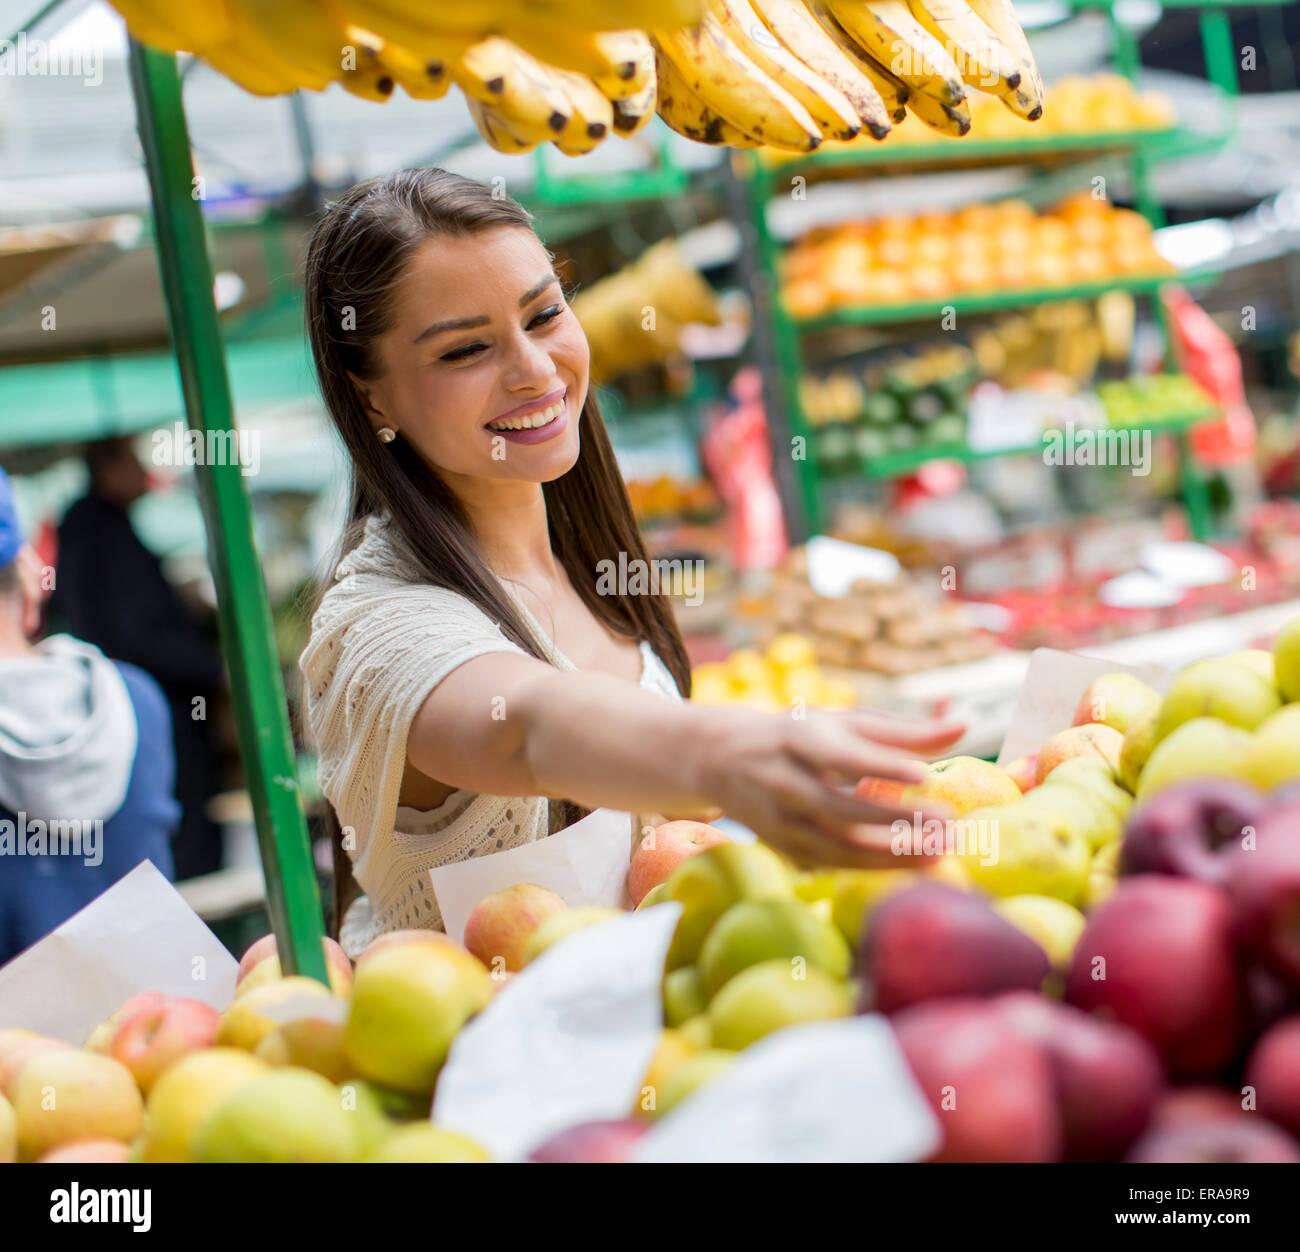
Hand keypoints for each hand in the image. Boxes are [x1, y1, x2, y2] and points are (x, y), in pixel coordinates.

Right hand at [691, 706, 964, 869]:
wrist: (722, 758)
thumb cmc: (798, 735)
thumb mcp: (839, 721)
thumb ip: (900, 730)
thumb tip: (963, 728)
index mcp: (796, 738)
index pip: (840, 755)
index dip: (879, 766)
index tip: (922, 775)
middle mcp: (781, 780)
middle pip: (840, 808)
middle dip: (895, 819)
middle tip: (948, 823)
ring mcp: (778, 820)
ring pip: (837, 845)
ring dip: (890, 854)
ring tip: (941, 853)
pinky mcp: (782, 847)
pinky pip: (833, 863)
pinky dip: (873, 868)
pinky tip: (913, 866)